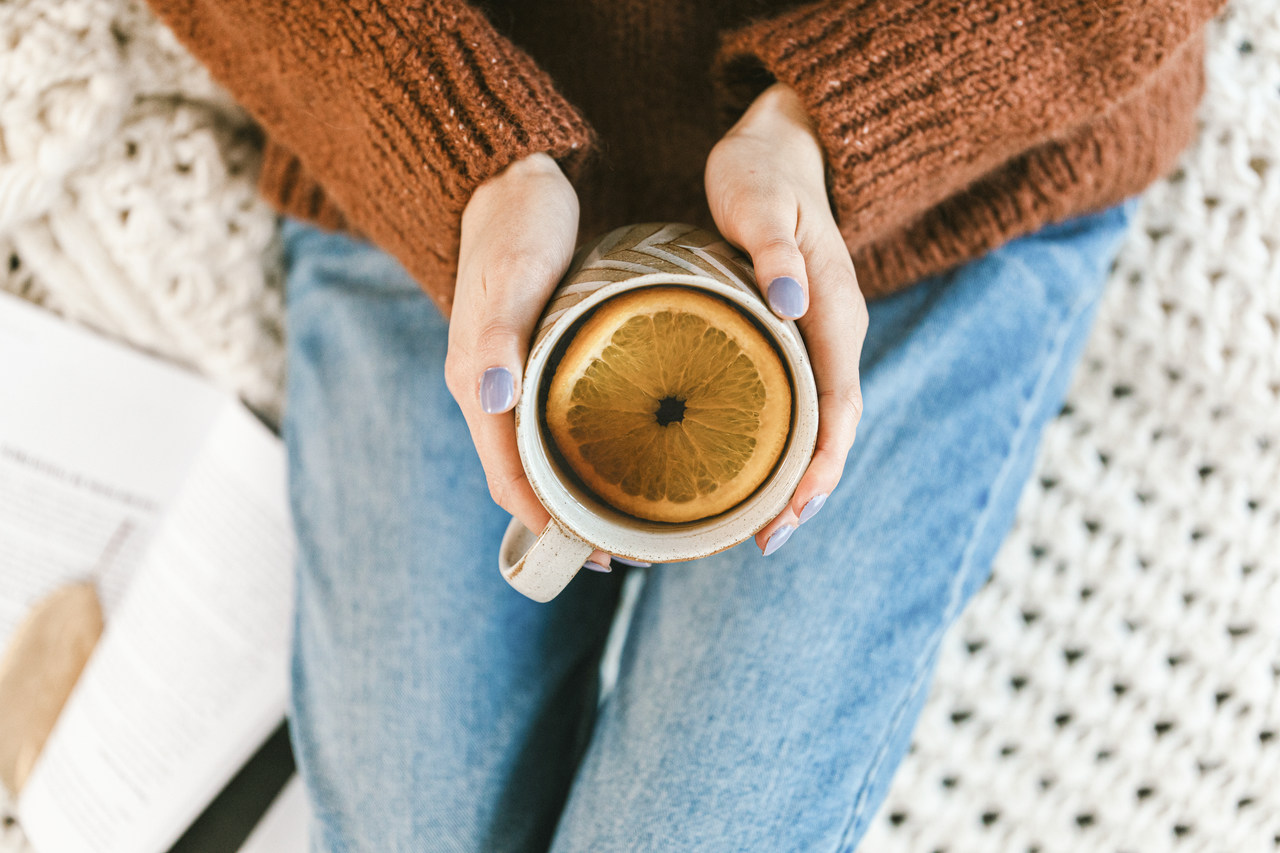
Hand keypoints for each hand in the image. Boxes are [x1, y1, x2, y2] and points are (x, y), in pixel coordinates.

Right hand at [445, 153, 613, 571]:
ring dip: (578, 496)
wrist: (513, 178)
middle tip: (628, 551)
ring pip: (539, 458)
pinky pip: (553, 425)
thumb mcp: (511, 274)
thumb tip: (493, 401)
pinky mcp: (533, 359)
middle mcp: (490, 391)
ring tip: (630, 521)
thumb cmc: (516, 224)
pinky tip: (621, 460)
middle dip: (570, 524)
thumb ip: (496, 337)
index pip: (509, 478)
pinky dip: (582, 457)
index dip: (548, 524)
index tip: (598, 555)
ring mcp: (511, 377)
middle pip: (525, 480)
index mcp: (478, 383)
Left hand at [705, 83, 868, 554]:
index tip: (792, 509)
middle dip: (807, 491)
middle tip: (767, 540)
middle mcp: (833, 335)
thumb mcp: (762, 202)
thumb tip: (790, 305)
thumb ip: (774, 253)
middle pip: (832, 432)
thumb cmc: (762, 173)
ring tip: (760, 526)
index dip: (821, 465)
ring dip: (795, 477)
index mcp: (835, 314)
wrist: (778, 147)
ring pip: (816, 424)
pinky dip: (779, 445)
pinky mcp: (792, 336)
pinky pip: (795, 403)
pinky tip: (747, 468)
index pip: (839, 408)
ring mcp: (816, 339)